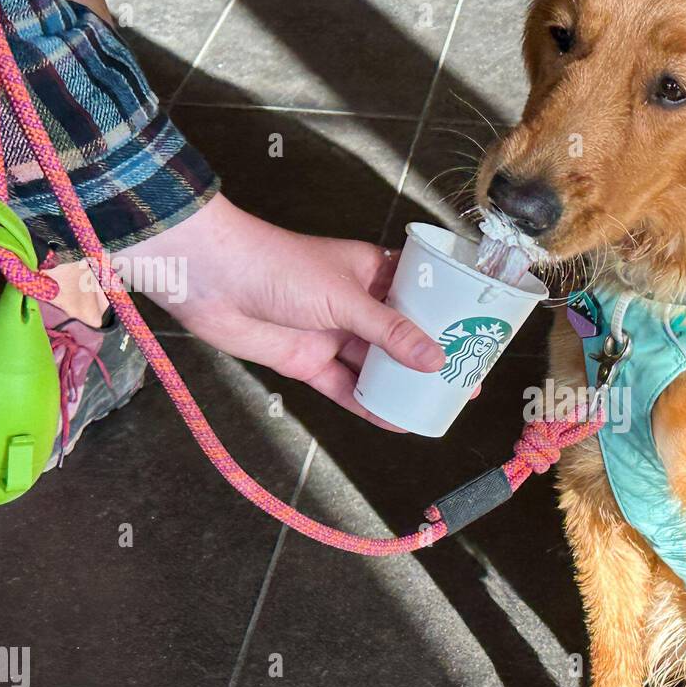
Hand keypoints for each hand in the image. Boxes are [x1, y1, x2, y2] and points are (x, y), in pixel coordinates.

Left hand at [121, 193, 444, 430]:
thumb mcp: (346, 297)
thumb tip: (435, 360)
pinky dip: (368, 404)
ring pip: (375, 365)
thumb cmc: (277, 265)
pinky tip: (394, 421)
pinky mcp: (307, 361)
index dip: (448, 314)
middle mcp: (355, 303)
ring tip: (435, 406)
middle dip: (430, 359)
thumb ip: (391, 332)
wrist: (209, 278)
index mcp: (371, 271)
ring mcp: (331, 333)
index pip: (420, 292)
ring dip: (401, 386)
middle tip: (463, 381)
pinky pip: (345, 388)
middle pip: (402, 336)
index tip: (476, 335)